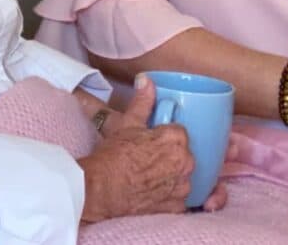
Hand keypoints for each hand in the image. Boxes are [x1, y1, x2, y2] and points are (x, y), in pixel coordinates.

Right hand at [78, 76, 194, 221]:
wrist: (102, 189)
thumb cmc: (114, 155)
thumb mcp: (127, 123)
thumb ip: (142, 101)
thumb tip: (146, 80)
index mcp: (177, 140)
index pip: (180, 133)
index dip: (164, 136)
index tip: (153, 140)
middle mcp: (185, 163)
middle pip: (184, 155)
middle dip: (170, 155)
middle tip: (149, 157)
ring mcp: (182, 187)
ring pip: (183, 177)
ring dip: (172, 176)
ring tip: (149, 175)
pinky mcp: (177, 207)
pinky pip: (180, 198)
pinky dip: (169, 195)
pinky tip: (152, 190)